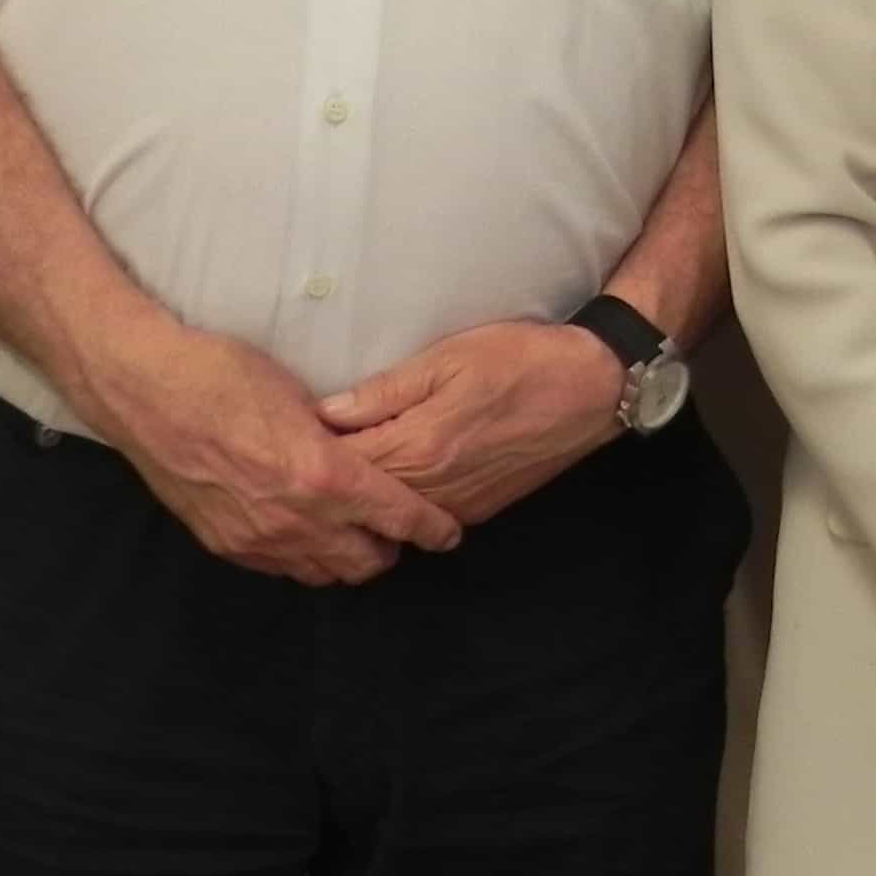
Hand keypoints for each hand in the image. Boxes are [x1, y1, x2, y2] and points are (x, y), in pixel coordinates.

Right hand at [82, 318, 460, 585]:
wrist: (146, 393)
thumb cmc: (224, 375)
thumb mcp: (301, 395)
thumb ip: (337, 436)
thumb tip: (363, 448)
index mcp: (325, 476)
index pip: (398, 518)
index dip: (431, 528)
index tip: (448, 532)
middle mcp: (296, 519)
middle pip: (366, 563)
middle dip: (389, 549)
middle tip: (394, 527)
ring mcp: (258, 539)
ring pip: (323, 573)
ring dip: (345, 558)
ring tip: (351, 532)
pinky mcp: (225, 545)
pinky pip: (280, 568)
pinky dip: (302, 557)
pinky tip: (302, 530)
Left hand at [318, 320, 625, 528]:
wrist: (591, 388)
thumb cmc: (519, 359)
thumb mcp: (448, 358)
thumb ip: (385, 392)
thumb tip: (327, 413)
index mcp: (420, 447)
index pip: (345, 468)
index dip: (311, 458)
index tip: (284, 444)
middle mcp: (434, 488)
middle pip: (362, 499)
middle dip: (329, 486)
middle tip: (294, 468)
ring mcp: (457, 505)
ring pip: (391, 515)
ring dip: (362, 501)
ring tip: (329, 482)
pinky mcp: (478, 510)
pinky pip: (423, 516)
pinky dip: (398, 507)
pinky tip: (384, 487)